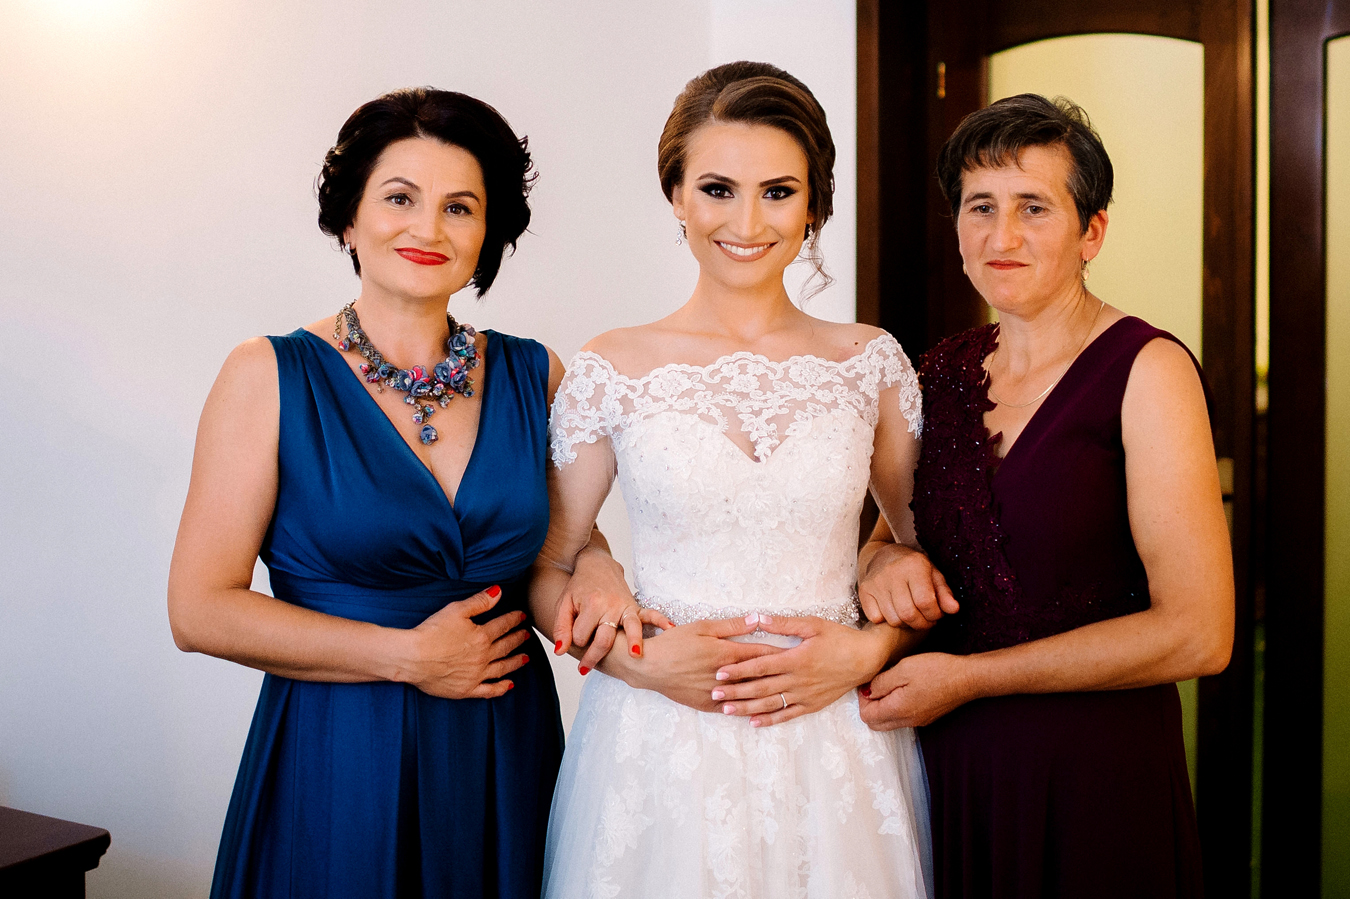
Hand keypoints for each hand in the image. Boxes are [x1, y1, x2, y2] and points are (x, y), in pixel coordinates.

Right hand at [399, 586, 530, 698]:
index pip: (503, 625)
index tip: (523, 616)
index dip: (515, 619)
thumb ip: (479, 601)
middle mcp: (483, 656)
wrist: (413, 657)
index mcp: (482, 636)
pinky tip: (509, 685)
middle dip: (518, 639)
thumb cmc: (431, 633)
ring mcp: (476, 675)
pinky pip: (488, 690)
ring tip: (525, 657)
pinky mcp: (466, 689)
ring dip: (515, 662)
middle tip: (527, 635)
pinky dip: (500, 688)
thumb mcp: (456, 610)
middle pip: (506, 646)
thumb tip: (498, 592)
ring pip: (502, 668)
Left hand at [551, 546, 673, 671]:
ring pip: (631, 628)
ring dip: (633, 642)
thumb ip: (561, 628)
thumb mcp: (564, 605)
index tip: (575, 638)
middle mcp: (610, 606)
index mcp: (591, 605)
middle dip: (593, 657)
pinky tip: (670, 628)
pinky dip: (661, 620)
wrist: (597, 566)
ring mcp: (625, 606)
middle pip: (604, 640)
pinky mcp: (635, 606)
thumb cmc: (579, 587)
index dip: (576, 641)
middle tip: (584, 670)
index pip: (582, 636)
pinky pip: (650, 614)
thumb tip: (561, 652)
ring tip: (634, 657)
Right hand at [605, 614, 782, 711]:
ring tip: (788, 694)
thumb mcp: (703, 627)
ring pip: (749, 696)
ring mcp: (717, 694)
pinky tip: (762, 711)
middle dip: (781, 674)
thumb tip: (757, 618)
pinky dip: (748, 710)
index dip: (781, 652)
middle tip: (802, 674)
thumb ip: (732, 625)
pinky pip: (733, 710)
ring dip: (768, 695)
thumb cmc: (675, 642)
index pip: (760, 653)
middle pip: (759, 676)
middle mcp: (725, 676)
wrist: (649, 667)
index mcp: (725, 654)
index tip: (799, 652)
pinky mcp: (707, 706)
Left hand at [708, 613, 894, 726]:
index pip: (761, 665)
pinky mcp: (812, 705)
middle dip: (736, 691)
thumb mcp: (813, 625)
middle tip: (714, 693)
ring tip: (726, 710)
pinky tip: (753, 722)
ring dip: (747, 708)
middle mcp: (798, 680)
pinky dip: (770, 720)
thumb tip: (759, 617)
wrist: (866, 659)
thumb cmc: (839, 638)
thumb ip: (784, 623)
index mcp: (796, 659)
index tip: (719, 672)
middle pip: (761, 688)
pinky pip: (787, 715)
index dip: (739, 669)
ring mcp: (805, 695)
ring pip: (771, 704)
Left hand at [858, 651, 973, 729]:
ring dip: (883, 707)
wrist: (967, 677)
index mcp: (898, 710)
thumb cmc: (936, 670)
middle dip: (870, 706)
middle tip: (876, 685)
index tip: (870, 682)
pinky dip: (895, 708)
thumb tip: (867, 692)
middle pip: (876, 723)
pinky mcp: (927, 717)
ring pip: (889, 722)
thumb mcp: (903, 669)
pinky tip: (903, 689)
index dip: (862, 699)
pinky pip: (903, 719)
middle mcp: (907, 721)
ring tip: (889, 685)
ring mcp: (918, 721)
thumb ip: (881, 683)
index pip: (867, 716)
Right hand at [859, 543, 957, 628]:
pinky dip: (887, 620)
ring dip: (906, 624)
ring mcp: (876, 582)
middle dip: (921, 623)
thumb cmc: (914, 568)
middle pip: (908, 613)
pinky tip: (894, 611)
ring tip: (912, 616)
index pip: (925, 602)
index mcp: (914, 566)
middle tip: (926, 620)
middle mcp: (892, 573)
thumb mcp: (933, 574)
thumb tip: (953, 609)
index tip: (937, 614)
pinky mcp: (864, 590)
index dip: (934, 615)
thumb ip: (944, 593)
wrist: (884, 555)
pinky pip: (876, 618)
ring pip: (893, 619)